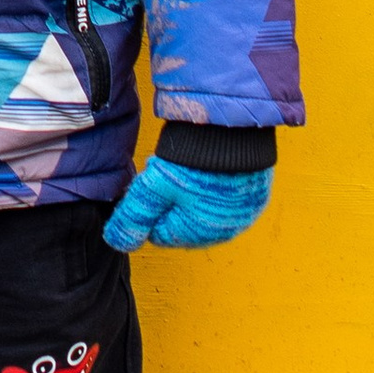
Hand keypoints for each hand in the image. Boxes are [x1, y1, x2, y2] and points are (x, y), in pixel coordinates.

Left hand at [102, 158, 271, 253]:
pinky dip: (218, 185)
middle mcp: (226, 231)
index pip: (160, 232)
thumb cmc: (193, 160)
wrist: (234, 129)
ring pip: (206, 209)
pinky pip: (229, 196)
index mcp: (199, 235)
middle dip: (173, 201)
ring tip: (191, 166)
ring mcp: (244, 214)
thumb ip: (133, 218)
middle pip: (184, 222)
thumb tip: (117, 243)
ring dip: (194, 193)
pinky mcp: (257, 194)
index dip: (151, 207)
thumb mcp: (153, 187)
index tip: (154, 184)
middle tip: (172, 173)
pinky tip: (211, 165)